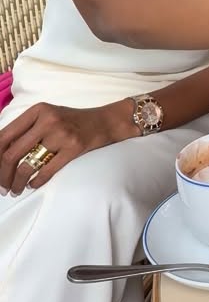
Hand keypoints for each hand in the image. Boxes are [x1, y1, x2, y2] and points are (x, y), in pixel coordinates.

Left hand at [0, 103, 121, 195]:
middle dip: (3, 175)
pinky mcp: (73, 148)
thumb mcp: (48, 116)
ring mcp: (61, 134)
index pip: (4, 136)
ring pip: (27, 165)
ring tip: (15, 190)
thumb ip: (27, 129)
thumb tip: (1, 152)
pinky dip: (35, 182)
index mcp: (37, 110)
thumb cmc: (72, 121)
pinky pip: (46, 171)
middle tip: (2, 186)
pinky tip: (31, 185)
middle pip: (12, 153)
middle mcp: (47, 120)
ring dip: (17, 182)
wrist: (104, 121)